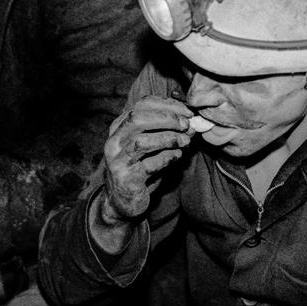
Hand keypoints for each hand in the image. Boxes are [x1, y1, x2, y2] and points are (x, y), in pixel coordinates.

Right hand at [100, 96, 192, 221]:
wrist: (124, 200)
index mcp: (120, 126)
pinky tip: (177, 156)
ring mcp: (117, 160)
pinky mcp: (125, 179)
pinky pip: (148, 165)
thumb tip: (192, 123)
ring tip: (185, 141)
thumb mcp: (153, 146)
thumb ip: (168, 132)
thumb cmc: (140, 167)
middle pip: (138, 119)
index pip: (142, 105)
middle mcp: (114, 141)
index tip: (188, 112)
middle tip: (186, 125)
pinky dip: (166, 158)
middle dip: (166, 118)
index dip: (167, 105)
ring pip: (141, 142)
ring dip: (168, 139)